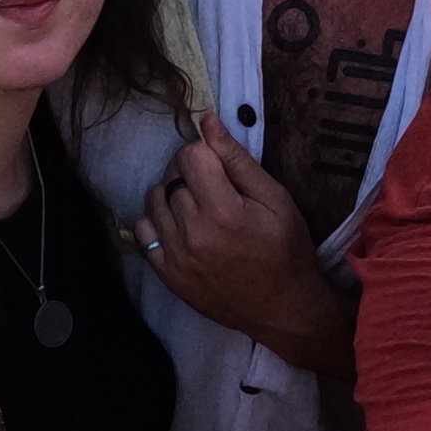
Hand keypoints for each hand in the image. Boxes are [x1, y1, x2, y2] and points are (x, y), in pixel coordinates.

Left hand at [142, 114, 351, 368]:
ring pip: (154, 201)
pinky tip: (180, 226)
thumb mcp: (275, 198)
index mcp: (222, 210)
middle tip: (215, 187)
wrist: (283, 308)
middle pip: (171, 175)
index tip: (221, 167)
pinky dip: (157, 222)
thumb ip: (238, 160)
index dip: (205, 153)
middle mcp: (192, 233)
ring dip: (172, 194)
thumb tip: (208, 121)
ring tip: (198, 205)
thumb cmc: (286, 249)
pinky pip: (144, 234)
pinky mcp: (168, 277)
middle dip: (190, 172)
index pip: (189, 155)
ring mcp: (176, 257)